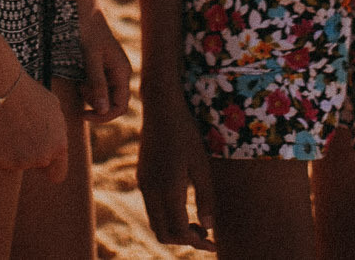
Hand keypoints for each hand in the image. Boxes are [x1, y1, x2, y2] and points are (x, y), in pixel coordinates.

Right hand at [0, 71, 69, 178]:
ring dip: (14, 150)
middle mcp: (42, 158)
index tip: (42, 158)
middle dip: (31, 152)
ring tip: (9, 125)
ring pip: (18, 162)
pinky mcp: (0, 160)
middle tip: (21, 129)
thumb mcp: (54, 108)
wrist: (1, 85)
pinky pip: (1, 160)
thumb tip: (57, 141)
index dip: (50, 167)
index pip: (57, 174)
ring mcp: (21, 161)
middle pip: (37, 165)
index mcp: (59, 146)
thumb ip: (58, 131)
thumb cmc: (29, 91)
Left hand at [79, 8, 132, 121]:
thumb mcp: (91, 58)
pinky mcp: (104, 69)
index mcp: (122, 72)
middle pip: (113, 103)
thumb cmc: (88, 32)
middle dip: (96, 104)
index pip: (120, 106)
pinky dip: (89, 88)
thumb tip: (103, 110)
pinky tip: (80, 78)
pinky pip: (99, 87)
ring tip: (79, 82)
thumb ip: (97, 83)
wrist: (86, 14)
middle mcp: (121, 74)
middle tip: (80, 91)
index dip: (104, 115)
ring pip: (104, 96)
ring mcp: (113, 72)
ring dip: (91, 95)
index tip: (85, 114)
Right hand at [136, 90, 215, 251]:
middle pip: (163, 233)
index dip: (196, 242)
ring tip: (196, 224)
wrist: (161, 108)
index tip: (213, 244)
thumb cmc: (186, 134)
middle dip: (184, 240)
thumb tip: (209, 228)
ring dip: (174, 229)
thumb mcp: (202, 165)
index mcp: (167, 189)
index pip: (179, 231)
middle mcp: (151, 190)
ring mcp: (143, 184)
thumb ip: (205, 198)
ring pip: (156, 222)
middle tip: (205, 235)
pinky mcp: (141, 177)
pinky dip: (167, 216)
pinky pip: (152, 208)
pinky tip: (183, 207)